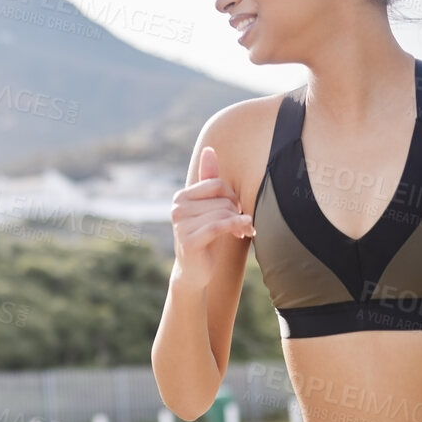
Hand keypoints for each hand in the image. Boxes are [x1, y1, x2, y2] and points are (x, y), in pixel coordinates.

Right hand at [171, 146, 253, 287]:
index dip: (232, 196)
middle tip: (242, 225)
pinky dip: (236, 226)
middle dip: (237, 212)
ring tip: (242, 233)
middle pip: (222, 199)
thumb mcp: (208, 207)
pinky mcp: (189, 241)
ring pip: (223, 213)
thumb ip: (208, 180)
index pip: (216, 184)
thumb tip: (209, 149)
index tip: (237, 210)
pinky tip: (245, 231)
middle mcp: (177, 209)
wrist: (194, 271)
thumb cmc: (204, 236)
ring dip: (239, 223)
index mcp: (181, 197)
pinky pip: (219, 226)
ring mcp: (180, 225)